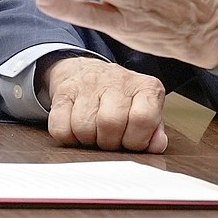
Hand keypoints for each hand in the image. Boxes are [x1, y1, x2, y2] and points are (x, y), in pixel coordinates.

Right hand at [42, 56, 167, 151]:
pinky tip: (77, 130)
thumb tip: (157, 145)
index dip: (136, 140)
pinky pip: (61, 128)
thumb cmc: (122, 99)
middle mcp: (118, 81)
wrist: (87, 71)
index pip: (144, 118)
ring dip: (88, 140)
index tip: (131, 142)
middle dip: (109, 142)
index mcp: (145, 87)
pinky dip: (68, 138)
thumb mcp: (145, 109)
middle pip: (111, 124)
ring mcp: (89, 84)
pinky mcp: (64, 91)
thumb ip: (154, 129)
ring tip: (95, 133)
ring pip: (84, 127)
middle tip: (110, 139)